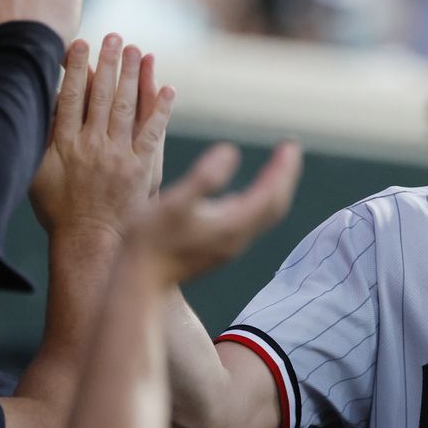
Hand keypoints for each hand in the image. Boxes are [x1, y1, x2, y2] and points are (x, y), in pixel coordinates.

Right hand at [30, 34, 172, 236]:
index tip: (79, 44)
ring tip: (137, 50)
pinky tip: (168, 89)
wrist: (89, 241)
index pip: (70, 96)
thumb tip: (47, 105)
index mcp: (64, 143)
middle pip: (100, 95)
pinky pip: (152, 132)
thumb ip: (44, 139)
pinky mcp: (141, 168)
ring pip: (125, 107)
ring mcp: (118, 156)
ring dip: (132, 76)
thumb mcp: (38, 173)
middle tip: (114, 37)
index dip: (75, 68)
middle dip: (108, 63)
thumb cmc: (60, 209)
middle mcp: (91, 145)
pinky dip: (160, 109)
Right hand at [127, 140, 302, 285]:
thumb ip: (204, 177)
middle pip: (274, 205)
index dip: (283, 169)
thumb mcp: (174, 202)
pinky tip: (249, 193)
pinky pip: (249, 221)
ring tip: (277, 166)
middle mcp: (238, 238)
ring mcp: (230, 246)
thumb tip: (231, 150)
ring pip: (264, 215)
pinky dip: (258, 201)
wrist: (138, 283)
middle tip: (289, 150)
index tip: (290, 145)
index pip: (271, 194)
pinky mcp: (219, 249)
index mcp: (233, 225)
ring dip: (273, 189)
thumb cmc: (150, 241)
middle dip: (284, 176)